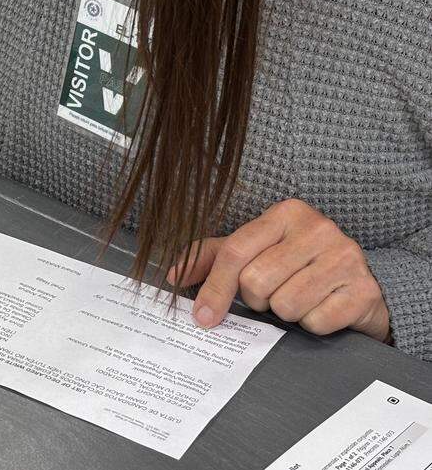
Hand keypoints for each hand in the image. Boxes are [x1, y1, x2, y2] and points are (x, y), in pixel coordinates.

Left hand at [169, 199, 390, 341]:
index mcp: (286, 214)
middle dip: (257, 300)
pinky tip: (321, 309)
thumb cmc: (299, 266)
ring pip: (285, 304)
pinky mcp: (363, 290)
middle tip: (270, 296)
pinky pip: (316, 321)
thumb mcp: (256, 251)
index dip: (214, 287)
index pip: (235, 252)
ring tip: (298, 300)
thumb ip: (213, 258)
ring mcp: (345, 257)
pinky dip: (312, 324)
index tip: (202, 316)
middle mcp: (318, 229)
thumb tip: (174, 275)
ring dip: (285, 313)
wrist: (362, 285)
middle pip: (256, 282)